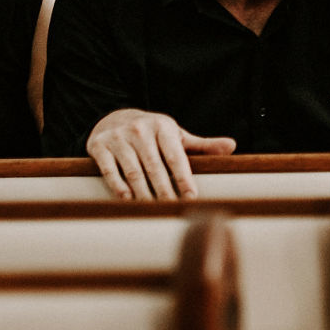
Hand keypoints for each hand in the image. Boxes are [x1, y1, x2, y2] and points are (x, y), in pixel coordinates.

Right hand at [86, 108, 236, 200]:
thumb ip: (202, 145)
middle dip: (165, 191)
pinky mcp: (98, 146)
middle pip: (155, 167)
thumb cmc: (153, 133)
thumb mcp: (176, 136)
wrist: (114, 118)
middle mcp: (139, 129)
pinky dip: (118, 186)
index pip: (176, 156)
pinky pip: (109, 169)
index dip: (184, 178)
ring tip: (152, 210)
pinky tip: (127, 200)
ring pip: (133, 171)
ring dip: (143, 193)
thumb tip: (231, 146)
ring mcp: (117, 137)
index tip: (192, 198)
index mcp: (162, 127)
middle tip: (173, 210)